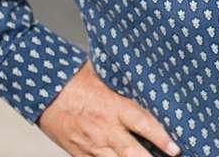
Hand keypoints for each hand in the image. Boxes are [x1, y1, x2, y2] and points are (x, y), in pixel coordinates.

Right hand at [37, 61, 180, 156]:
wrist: (43, 91)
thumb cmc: (74, 79)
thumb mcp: (104, 74)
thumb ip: (124, 79)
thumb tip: (144, 70)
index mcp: (113, 107)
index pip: (144, 124)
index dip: (161, 137)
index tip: (176, 148)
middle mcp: (104, 129)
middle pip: (133, 152)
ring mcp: (91, 144)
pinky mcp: (78, 153)